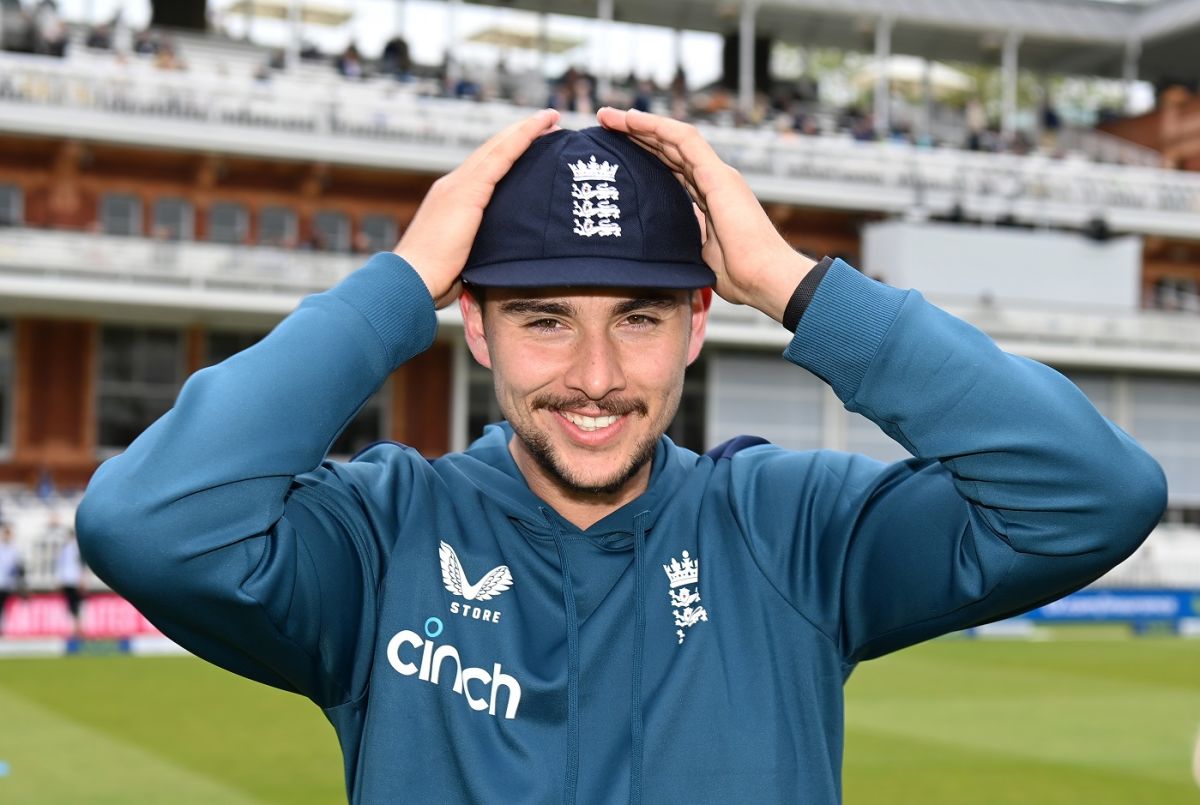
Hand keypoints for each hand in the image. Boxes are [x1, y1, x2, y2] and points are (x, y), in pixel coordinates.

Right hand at [395, 109, 560, 307]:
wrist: (410, 279)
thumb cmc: (431, 280)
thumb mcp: (461, 259)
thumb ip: (477, 250)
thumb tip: (496, 262)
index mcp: (452, 200)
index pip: (484, 169)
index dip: (507, 152)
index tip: (529, 142)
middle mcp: (453, 185)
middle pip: (492, 150)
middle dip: (519, 133)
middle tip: (547, 120)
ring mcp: (458, 186)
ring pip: (498, 147)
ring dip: (525, 130)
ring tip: (549, 118)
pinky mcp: (467, 192)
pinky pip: (501, 158)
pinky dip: (522, 140)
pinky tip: (541, 129)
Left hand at [596, 107, 815, 322]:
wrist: (762, 277)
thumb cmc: (739, 275)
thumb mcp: (697, 253)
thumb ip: (682, 239)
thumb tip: (658, 246)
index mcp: (708, 196)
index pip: (670, 167)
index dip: (642, 154)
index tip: (614, 149)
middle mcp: (712, 179)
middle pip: (667, 148)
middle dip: (634, 133)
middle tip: (603, 122)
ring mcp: (716, 174)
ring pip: (672, 137)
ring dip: (639, 124)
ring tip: (608, 116)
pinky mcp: (718, 174)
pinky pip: (684, 140)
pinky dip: (657, 126)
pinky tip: (633, 120)